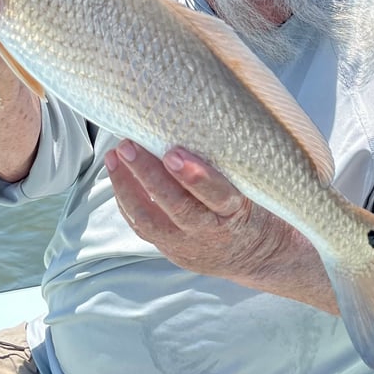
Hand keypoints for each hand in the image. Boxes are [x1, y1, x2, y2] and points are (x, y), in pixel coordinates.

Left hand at [104, 141, 301, 287]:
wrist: (260, 256)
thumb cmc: (258, 206)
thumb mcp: (258, 187)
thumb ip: (233, 164)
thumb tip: (205, 117)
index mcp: (239, 212)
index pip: (218, 196)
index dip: (195, 177)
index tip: (174, 154)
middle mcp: (211, 232)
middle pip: (177, 206)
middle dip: (149, 175)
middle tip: (129, 145)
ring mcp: (188, 245)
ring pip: (151, 221)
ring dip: (128, 187)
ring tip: (114, 156)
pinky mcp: (171, 250)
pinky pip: (143, 228)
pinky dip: (127, 201)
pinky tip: (117, 175)